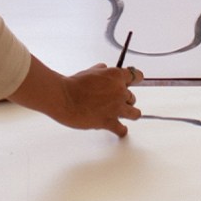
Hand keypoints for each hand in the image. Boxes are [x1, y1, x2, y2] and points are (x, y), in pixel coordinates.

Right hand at [9, 56, 143, 137]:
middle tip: (115, 100)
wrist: (64, 98)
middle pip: (132, 97)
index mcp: (116, 76)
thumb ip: (101, 71)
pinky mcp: (109, 122)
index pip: (136, 76)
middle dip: (124, 98)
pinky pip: (122, 129)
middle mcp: (120, 91)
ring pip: (135, 113)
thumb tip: (105, 70)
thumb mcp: (90, 71)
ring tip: (125, 114)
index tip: (136, 81)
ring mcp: (116, 107)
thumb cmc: (74, 84)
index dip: (135, 79)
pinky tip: (120, 129)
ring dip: (129, 113)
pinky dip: (121, 130)